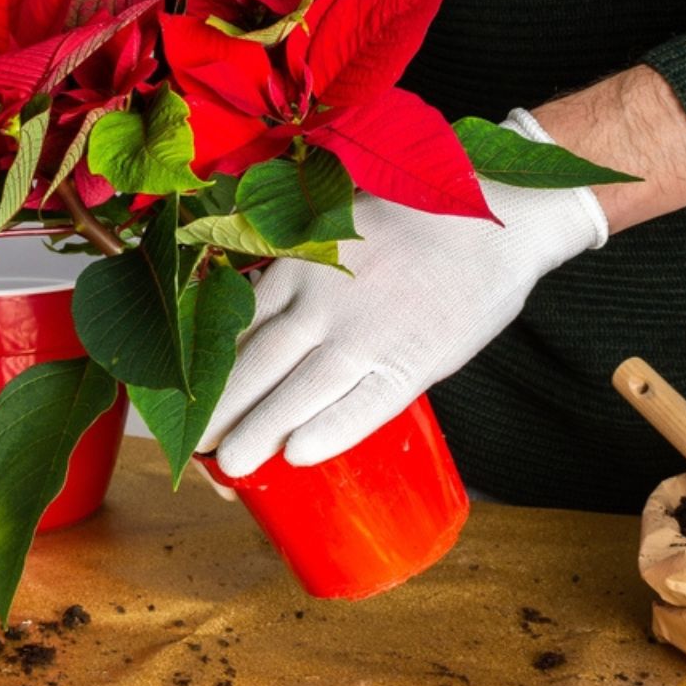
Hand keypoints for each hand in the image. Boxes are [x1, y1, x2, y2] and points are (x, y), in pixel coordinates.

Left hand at [198, 109, 609, 476]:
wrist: (499, 219)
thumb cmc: (418, 220)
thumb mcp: (342, 220)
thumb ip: (302, 259)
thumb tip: (260, 300)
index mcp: (301, 260)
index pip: (237, 323)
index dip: (209, 367)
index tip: (186, 398)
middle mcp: (324, 298)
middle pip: (256, 364)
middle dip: (222, 411)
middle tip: (196, 446)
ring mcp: (367, 332)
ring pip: (298, 392)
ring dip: (261, 432)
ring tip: (232, 466)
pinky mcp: (412, 361)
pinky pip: (364, 405)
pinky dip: (330, 431)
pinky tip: (300, 455)